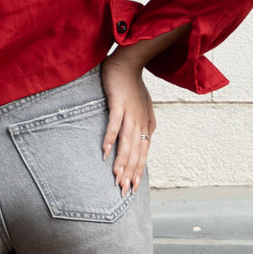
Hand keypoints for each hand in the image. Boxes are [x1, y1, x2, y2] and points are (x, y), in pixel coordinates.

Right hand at [100, 51, 155, 195]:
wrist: (129, 62)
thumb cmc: (134, 84)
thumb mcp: (145, 105)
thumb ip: (147, 122)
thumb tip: (147, 137)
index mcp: (145, 124)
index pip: (142, 153)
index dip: (137, 171)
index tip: (132, 188)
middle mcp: (140, 121)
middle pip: (136, 152)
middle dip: (130, 173)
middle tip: (123, 191)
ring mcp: (130, 113)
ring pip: (127, 142)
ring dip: (122, 161)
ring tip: (116, 177)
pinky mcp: (118, 103)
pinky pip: (114, 124)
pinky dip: (110, 138)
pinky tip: (105, 151)